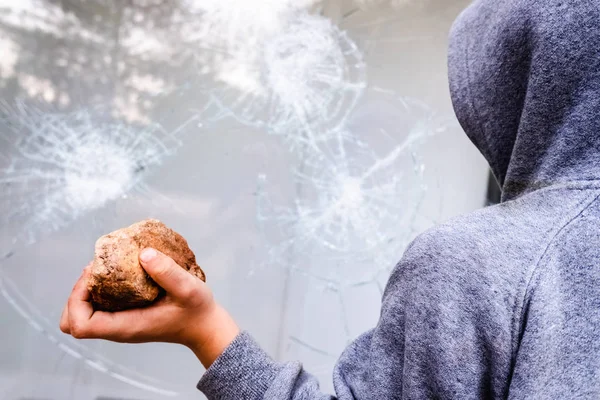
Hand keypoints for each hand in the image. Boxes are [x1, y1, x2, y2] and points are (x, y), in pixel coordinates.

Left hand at [59, 248, 239, 367]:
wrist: (205, 326)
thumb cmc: (197, 311)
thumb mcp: (188, 288)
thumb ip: (167, 272)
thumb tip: (143, 253)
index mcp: (126, 326)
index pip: (80, 324)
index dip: (76, 297)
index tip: (94, 274)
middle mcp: (119, 328)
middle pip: (73, 321)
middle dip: (76, 294)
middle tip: (96, 271)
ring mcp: (121, 323)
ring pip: (83, 314)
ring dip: (86, 291)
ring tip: (105, 269)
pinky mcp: (126, 316)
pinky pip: (98, 307)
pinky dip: (99, 291)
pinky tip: (118, 273)